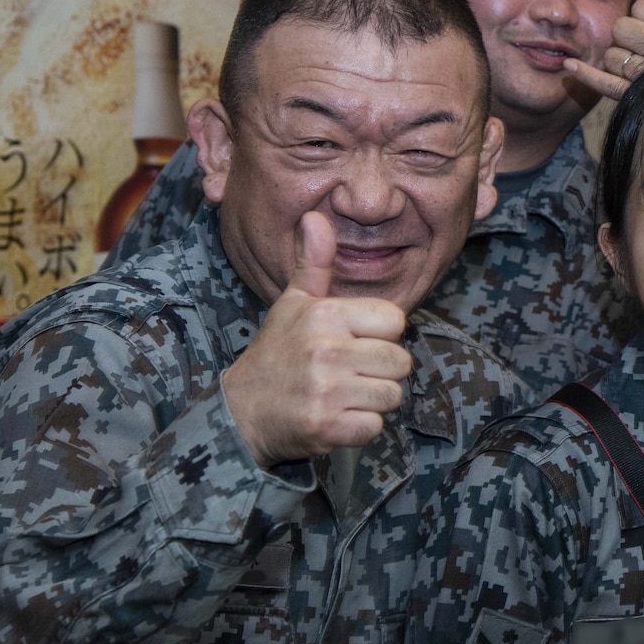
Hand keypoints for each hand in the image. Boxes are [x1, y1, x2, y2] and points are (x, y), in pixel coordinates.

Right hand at [220, 211, 413, 467]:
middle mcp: (327, 350)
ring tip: (342, 394)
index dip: (380, 334)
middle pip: (400, 362)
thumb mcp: (294, 302)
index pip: (395, 321)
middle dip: (380, 371)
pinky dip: (359, 427)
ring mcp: (327, 391)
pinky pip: (375, 426)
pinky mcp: (327, 427)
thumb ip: (314, 262)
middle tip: (347, 372)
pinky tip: (336, 416)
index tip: (353, 340)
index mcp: (325, 315)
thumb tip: (316, 216)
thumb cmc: (277, 352)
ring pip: (392, 395)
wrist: (242, 411)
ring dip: (371, 401)